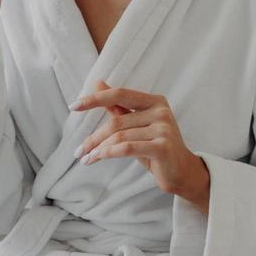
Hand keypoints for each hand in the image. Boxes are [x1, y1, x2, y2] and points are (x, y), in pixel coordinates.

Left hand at [71, 79, 210, 211]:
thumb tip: (97, 83)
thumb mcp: (136, 126)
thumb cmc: (156, 148)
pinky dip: (108, 153)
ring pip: (120, 137)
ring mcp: (164, 129)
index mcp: (155, 101)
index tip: (74, 106)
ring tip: (86, 159)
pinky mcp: (163, 147)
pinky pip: (127, 148)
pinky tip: (97, 158)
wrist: (182, 172)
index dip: (96, 98)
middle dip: (94, 137)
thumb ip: (118, 106)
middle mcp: (161, 111)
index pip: (120, 94)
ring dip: (98, 149)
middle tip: (78, 151)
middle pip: (117, 121)